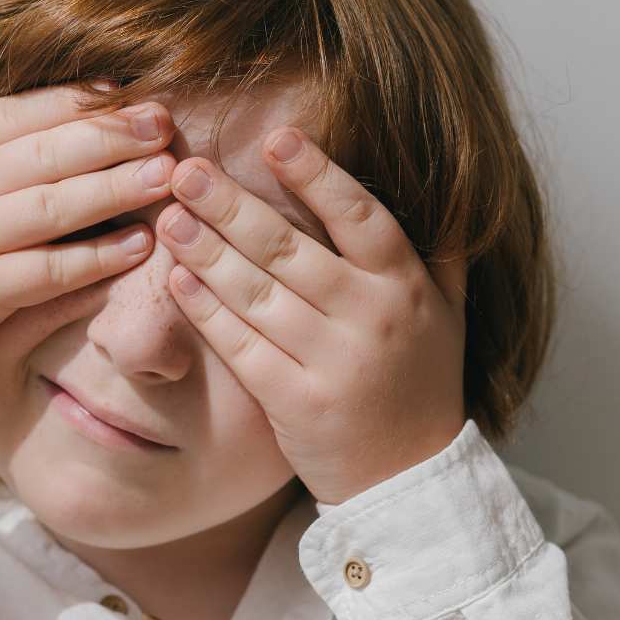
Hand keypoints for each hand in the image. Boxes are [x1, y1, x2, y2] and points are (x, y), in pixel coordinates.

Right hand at [0, 82, 175, 377]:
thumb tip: (61, 117)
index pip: (23, 111)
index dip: (82, 101)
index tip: (133, 94)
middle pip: (48, 149)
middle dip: (113, 134)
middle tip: (164, 126)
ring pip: (55, 203)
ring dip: (117, 187)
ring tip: (166, 175)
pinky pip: (51, 269)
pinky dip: (99, 257)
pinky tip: (139, 247)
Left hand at [155, 128, 468, 505]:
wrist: (409, 482)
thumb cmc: (421, 386)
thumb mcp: (448, 315)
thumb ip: (442, 252)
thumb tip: (449, 185)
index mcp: (405, 287)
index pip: (360, 216)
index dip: (317, 175)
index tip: (277, 137)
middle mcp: (371, 318)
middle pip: (291, 250)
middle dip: (233, 205)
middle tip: (187, 169)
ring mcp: (332, 363)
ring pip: (259, 295)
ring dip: (207, 251)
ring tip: (170, 216)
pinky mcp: (295, 404)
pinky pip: (242, 347)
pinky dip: (207, 312)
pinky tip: (177, 279)